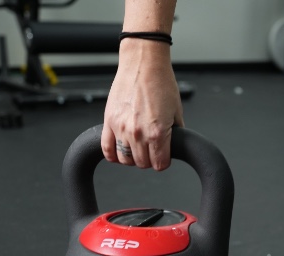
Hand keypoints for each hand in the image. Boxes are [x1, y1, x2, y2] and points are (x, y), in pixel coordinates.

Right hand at [102, 39, 183, 169]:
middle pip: (142, 163)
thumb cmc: (161, 82)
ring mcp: (121, 128)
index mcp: (157, 132)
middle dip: (149, 159)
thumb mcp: (177, 111)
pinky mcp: (109, 121)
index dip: (163, 162)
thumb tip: (173, 145)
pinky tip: (119, 151)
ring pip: (124, 160)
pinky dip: (112, 155)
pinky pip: (106, 149)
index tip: (164, 156)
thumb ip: (175, 133)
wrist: (143, 63)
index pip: (159, 164)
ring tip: (137, 148)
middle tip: (152, 148)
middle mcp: (138, 133)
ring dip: (132, 157)